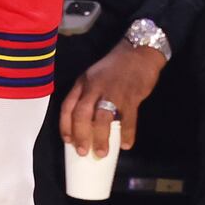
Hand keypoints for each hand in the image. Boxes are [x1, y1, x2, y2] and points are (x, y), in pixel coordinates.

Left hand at [59, 40, 165, 156]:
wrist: (139, 52)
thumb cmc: (115, 67)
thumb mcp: (93, 76)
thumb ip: (87, 95)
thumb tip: (85, 124)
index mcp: (83, 83)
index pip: (67, 106)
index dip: (65, 125)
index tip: (67, 141)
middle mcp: (94, 87)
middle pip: (82, 114)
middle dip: (81, 136)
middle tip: (82, 152)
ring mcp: (113, 92)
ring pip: (102, 118)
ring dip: (101, 138)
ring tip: (102, 153)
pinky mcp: (131, 96)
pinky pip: (128, 119)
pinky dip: (127, 133)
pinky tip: (126, 144)